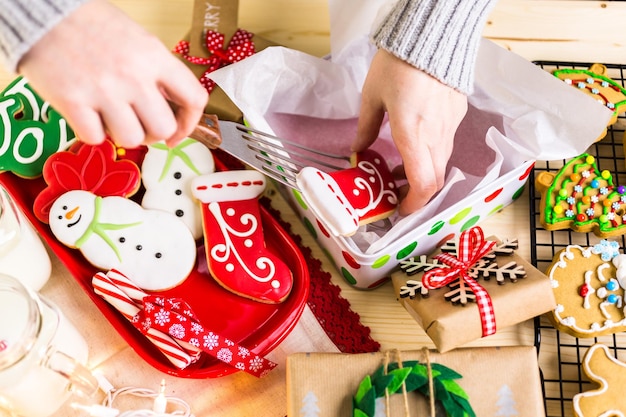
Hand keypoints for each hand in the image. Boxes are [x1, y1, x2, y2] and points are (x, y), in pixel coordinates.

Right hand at [17, 0, 207, 147]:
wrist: (42, 12)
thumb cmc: (92, 26)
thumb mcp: (138, 40)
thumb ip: (158, 73)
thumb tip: (172, 109)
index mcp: (155, 57)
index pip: (194, 99)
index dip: (189, 122)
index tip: (178, 131)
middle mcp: (134, 76)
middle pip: (163, 128)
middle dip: (154, 133)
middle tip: (140, 124)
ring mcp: (103, 91)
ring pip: (132, 139)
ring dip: (123, 134)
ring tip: (112, 117)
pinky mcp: (72, 102)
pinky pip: (95, 139)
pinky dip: (93, 132)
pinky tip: (88, 114)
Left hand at [353, 49, 467, 215]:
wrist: (431, 35)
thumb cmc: (397, 65)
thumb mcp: (371, 97)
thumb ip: (365, 128)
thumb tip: (358, 149)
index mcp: (412, 134)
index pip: (422, 184)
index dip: (412, 204)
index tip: (399, 209)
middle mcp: (435, 135)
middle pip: (433, 180)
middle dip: (415, 195)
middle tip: (395, 194)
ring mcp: (450, 126)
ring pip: (440, 164)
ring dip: (422, 175)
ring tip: (399, 169)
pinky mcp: (457, 115)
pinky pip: (446, 145)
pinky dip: (431, 157)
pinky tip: (415, 146)